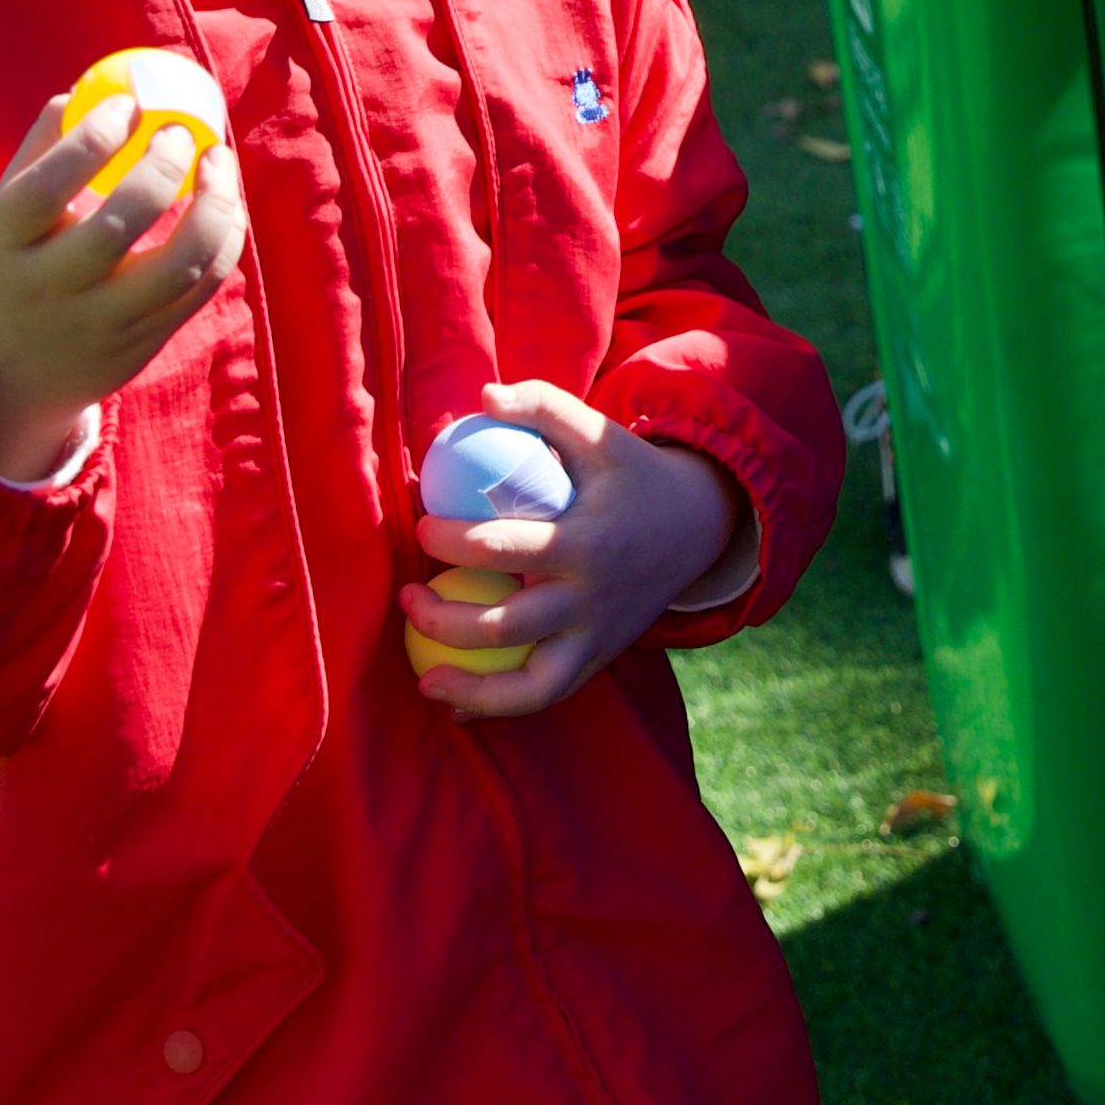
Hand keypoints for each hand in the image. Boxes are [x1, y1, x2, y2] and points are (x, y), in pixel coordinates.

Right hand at [0, 90, 246, 481]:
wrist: (6, 379)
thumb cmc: (10, 269)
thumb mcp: (2, 218)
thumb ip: (38, 155)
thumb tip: (83, 89)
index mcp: (2, 247)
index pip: (45, 188)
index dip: (92, 139)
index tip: (129, 103)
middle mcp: (50, 291)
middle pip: (118, 225)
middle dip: (163, 167)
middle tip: (182, 133)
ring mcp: (100, 326)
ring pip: (179, 265)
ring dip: (214, 206)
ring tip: (217, 162)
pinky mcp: (142, 347)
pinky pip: (200, 289)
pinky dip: (222, 240)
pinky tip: (222, 205)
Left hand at [401, 381, 751, 719]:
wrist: (697, 526)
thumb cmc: (631, 473)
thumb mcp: (599, 432)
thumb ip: (544, 406)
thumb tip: (482, 397)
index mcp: (586, 542)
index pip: (505, 548)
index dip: (452, 541)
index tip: (420, 526)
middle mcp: (590, 599)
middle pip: (507, 626)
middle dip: (443, 619)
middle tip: (406, 595)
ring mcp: (597, 637)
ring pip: (532, 686)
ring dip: (472, 690)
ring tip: (426, 680)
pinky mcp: (598, 659)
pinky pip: (546, 695)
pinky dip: (499, 706)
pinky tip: (455, 706)